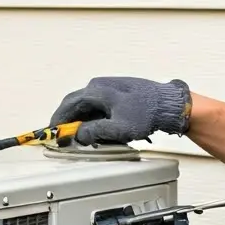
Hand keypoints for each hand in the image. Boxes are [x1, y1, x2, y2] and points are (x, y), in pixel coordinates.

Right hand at [50, 77, 192, 145]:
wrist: (169, 105)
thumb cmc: (147, 112)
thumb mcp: (117, 128)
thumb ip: (94, 132)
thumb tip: (79, 135)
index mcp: (96, 91)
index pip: (68, 105)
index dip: (59, 121)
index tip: (54, 132)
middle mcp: (100, 86)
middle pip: (77, 105)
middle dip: (71, 123)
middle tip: (67, 137)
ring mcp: (110, 89)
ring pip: (89, 107)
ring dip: (84, 122)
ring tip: (87, 137)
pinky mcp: (118, 95)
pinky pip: (100, 107)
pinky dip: (96, 119)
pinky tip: (101, 131)